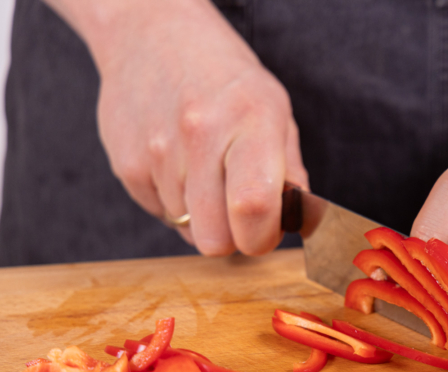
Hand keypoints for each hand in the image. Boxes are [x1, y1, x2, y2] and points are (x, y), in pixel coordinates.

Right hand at [92, 1, 306, 255]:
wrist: (152, 36)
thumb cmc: (227, 81)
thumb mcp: (275, 112)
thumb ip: (290, 172)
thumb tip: (299, 222)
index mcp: (251, 121)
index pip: (254, 206)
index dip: (262, 237)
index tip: (265, 231)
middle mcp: (201, 135)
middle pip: (215, 239)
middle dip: (233, 236)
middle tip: (238, 210)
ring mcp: (157, 152)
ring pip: (188, 230)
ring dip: (203, 215)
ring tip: (206, 170)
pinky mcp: (127, 166)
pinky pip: (161, 214)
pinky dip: (175, 201)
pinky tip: (179, 165)